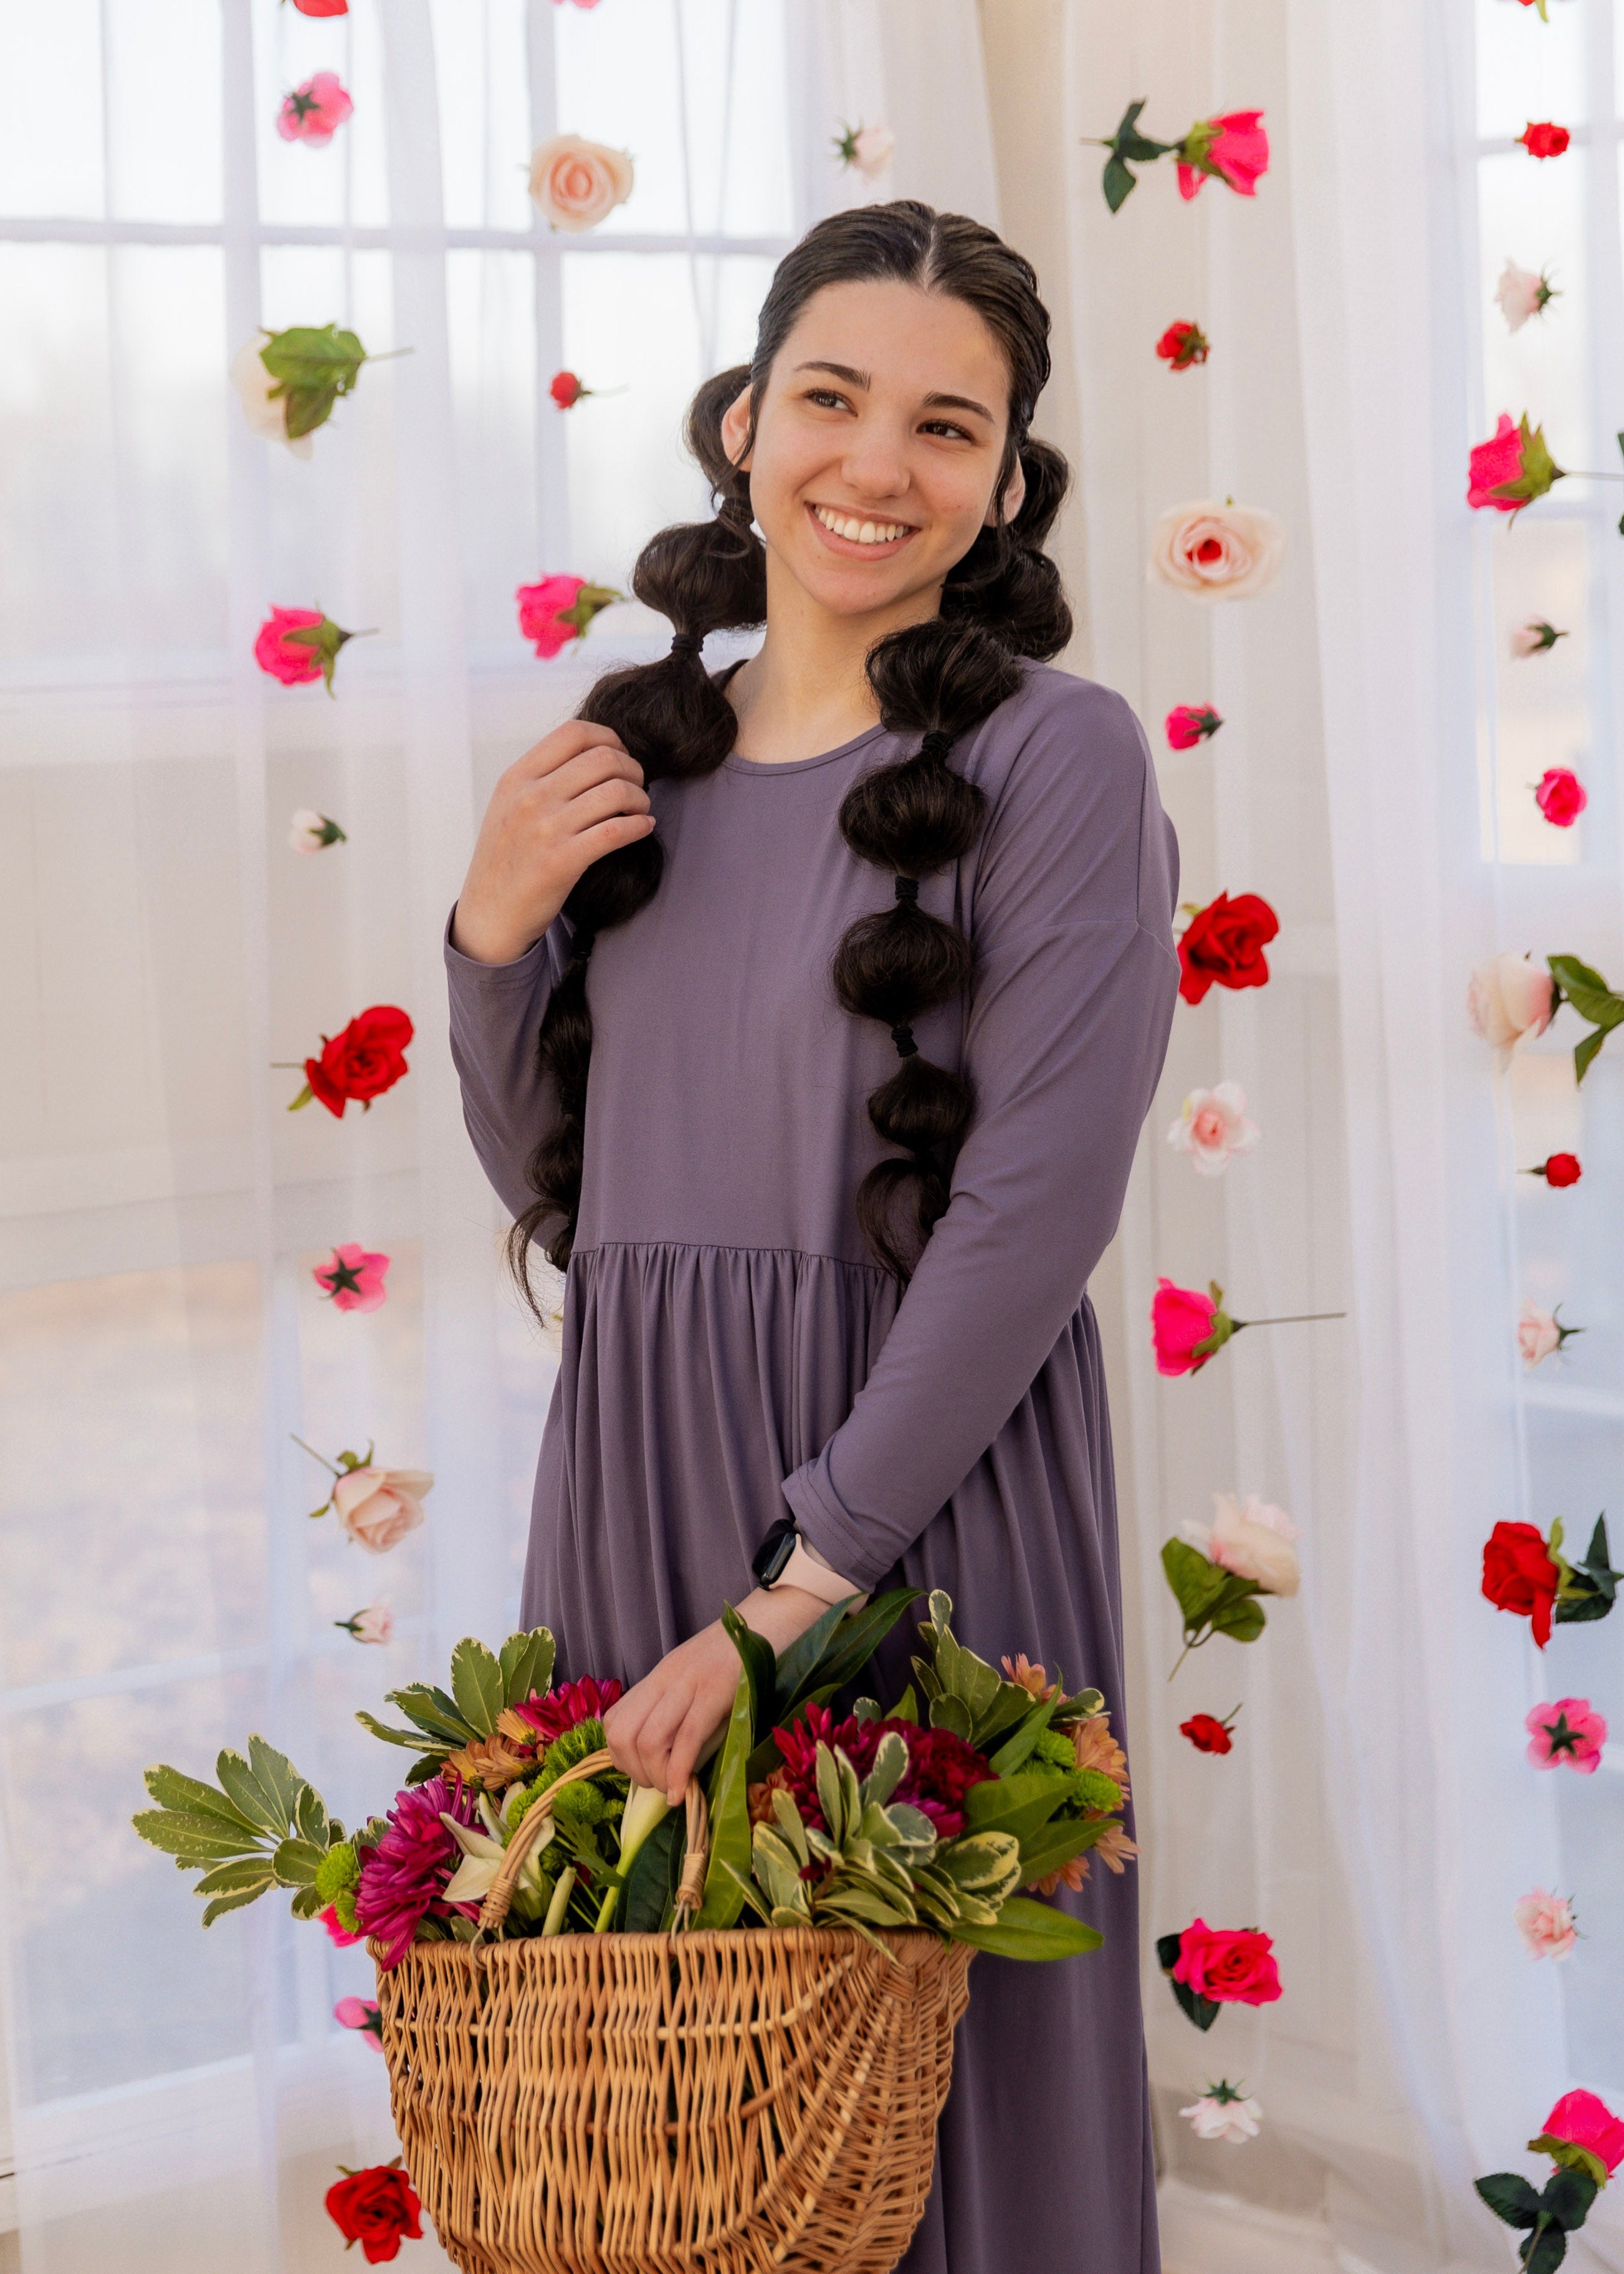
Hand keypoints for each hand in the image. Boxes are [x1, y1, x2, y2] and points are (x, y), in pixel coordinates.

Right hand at [450, 720, 654, 965]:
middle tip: (637, 786)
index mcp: (517, 777)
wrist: (489, 913)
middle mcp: (529, 797)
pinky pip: (615, 832)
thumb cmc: (507, 858)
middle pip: (603, 758)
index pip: (574, 733)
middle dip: (633, 769)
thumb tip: (597, 754)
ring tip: (641, 810)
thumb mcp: (509, 805)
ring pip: (616, 792)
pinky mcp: (562, 862)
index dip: (610, 738)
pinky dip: (640, 826)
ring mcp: (545, 829)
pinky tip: (643, 828)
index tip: (621, 756)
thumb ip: (543, 777)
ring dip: (640, 799)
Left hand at [603, 1586, 828, 1805]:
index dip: (621, 1757)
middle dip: (634, 1772)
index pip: (614, 1721)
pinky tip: (683, 1792)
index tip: (645, 1773)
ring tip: (673, 1788)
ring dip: (655, 1776)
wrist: (772, 1618)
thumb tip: (669, 1769)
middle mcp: (666, 1678)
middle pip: (623, 1734)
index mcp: (660, 1677)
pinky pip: (687, 1738)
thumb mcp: (699, 1684)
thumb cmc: (740, 1658)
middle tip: (658, 1785)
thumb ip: (680, 1717)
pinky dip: (679, 1773)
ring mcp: (690, 1682)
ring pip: (649, 1740)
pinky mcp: (717, 1689)